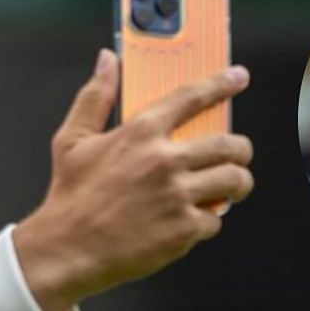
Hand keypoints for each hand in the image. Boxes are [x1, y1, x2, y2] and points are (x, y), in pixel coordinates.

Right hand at [11, 50, 254, 310]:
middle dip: (241, 150)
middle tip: (238, 155)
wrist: (68, 249)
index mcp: (140, 132)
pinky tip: (194, 220)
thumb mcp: (73, 139)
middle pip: (229, 144)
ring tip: (232, 187)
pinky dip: (210, 220)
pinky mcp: (184, 229)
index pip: (192, 98)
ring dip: (239, 183)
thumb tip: (106, 60)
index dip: (220, 84)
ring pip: (235, 180)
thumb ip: (95, 96)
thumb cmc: (70, 196)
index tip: (238, 77)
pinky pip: (216, 220)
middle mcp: (164, 160)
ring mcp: (177, 196)